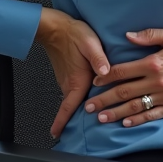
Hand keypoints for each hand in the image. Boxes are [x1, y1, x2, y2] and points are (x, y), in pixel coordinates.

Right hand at [35, 8, 111, 137]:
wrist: (56, 27)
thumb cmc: (73, 34)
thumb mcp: (90, 44)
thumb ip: (99, 59)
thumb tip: (106, 72)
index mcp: (76, 80)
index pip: (67, 107)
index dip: (62, 122)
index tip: (56, 134)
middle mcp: (70, 83)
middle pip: (72, 107)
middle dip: (72, 121)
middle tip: (74, 134)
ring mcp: (67, 80)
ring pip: (73, 100)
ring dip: (76, 110)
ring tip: (85, 119)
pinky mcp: (67, 74)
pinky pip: (73, 92)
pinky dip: (78, 99)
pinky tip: (88, 99)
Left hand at [84, 27, 162, 127]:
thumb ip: (149, 36)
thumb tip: (128, 36)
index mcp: (154, 62)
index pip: (123, 71)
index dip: (105, 77)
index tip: (94, 82)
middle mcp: (157, 81)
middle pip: (124, 91)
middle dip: (104, 99)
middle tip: (89, 106)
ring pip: (135, 106)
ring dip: (116, 113)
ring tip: (101, 118)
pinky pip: (153, 115)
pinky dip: (138, 121)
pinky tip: (125, 123)